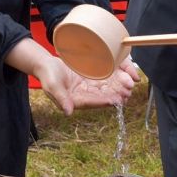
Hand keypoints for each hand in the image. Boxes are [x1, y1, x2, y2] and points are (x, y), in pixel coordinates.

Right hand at [5, 38, 136, 114]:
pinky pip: (104, 80)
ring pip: (106, 89)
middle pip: (103, 96)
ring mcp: (87, 88)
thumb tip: (68, 112)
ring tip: (130, 85)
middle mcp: (84, 96)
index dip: (104, 101)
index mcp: (75, 101)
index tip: (116, 100)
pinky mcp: (90, 80)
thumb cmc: (47, 75)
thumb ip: (60, 98)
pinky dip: (114, 79)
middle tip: (128, 92)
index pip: (92, 102)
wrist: (46, 65)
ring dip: (118, 87)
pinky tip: (124, 77)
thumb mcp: (52, 86)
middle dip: (116, 94)